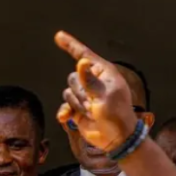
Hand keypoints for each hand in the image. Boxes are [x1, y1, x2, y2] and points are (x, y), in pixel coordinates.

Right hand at [54, 31, 137, 151]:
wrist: (116, 139)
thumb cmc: (116, 115)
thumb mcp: (105, 96)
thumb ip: (91, 80)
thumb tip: (82, 62)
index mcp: (103, 73)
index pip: (84, 55)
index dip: (71, 45)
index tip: (58, 36)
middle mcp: (92, 82)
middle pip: (72, 78)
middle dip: (79, 92)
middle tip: (94, 104)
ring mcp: (85, 95)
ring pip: (68, 92)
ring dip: (77, 104)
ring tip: (91, 112)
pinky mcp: (78, 109)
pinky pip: (64, 105)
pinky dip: (65, 112)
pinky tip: (67, 117)